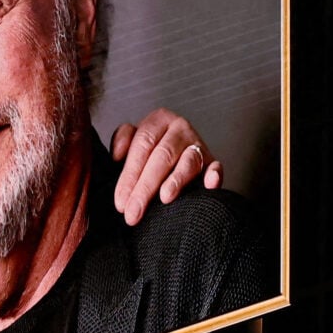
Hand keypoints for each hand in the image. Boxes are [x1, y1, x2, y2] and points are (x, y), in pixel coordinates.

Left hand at [108, 110, 220, 225]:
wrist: (171, 158)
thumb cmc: (148, 154)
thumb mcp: (131, 142)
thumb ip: (122, 142)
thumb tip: (117, 156)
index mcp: (158, 120)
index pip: (142, 145)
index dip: (129, 174)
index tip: (120, 202)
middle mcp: (180, 128)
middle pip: (162, 156)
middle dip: (146, 187)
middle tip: (133, 212)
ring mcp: (198, 145)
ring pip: (187, 162)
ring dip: (176, 180)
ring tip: (165, 197)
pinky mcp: (213, 162)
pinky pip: (215, 168)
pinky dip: (213, 175)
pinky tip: (209, 184)